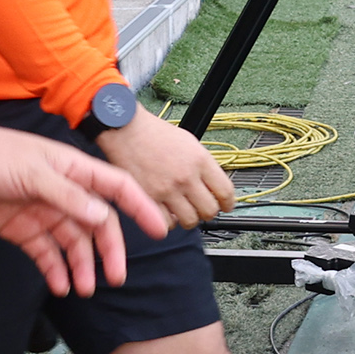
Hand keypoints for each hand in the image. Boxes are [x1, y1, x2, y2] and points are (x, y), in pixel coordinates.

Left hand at [0, 109, 167, 293]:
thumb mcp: (31, 173)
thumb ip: (66, 196)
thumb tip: (100, 216)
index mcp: (72, 170)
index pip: (117, 189)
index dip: (139, 208)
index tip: (158, 230)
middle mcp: (63, 192)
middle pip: (97, 224)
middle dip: (109, 252)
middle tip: (115, 278)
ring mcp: (43, 211)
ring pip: (73, 243)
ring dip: (82, 266)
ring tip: (84, 289)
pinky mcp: (22, 229)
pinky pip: (46, 253)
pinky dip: (56, 270)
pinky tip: (62, 285)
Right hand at [95, 106, 236, 229]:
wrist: (125, 130)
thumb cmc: (153, 133)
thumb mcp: (189, 142)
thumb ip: (203, 164)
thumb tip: (214, 184)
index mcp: (199, 160)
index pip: (225, 191)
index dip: (229, 203)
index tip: (226, 206)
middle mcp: (186, 177)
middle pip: (210, 210)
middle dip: (208, 212)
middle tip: (202, 209)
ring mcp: (167, 189)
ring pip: (190, 221)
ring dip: (189, 219)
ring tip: (183, 211)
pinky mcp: (148, 198)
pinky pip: (166, 224)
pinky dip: (168, 222)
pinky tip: (167, 213)